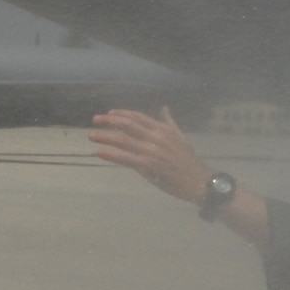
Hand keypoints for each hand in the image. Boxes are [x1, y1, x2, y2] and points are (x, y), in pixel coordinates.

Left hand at [90, 107, 210, 203]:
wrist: (198, 180)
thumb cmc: (189, 161)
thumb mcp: (181, 137)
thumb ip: (170, 122)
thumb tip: (165, 108)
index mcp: (162, 129)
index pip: (138, 117)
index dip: (122, 113)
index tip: (109, 113)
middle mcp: (155, 137)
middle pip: (127, 124)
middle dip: (109, 121)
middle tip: (94, 120)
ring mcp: (150, 151)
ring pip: (123, 140)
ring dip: (105, 136)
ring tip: (92, 135)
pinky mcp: (148, 166)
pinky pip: (125, 158)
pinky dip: (111, 154)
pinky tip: (100, 152)